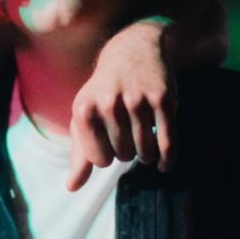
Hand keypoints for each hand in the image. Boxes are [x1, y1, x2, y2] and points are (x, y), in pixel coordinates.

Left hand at [67, 19, 175, 190]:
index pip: (98, 159)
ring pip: (145, 152)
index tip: (109, 142)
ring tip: (143, 141)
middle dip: (127, 152)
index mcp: (84, 108)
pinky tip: (164, 163)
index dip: (106, 155)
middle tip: (128, 135)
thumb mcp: (86, 114)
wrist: (134, 50)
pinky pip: (167, 143)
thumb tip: (72, 188)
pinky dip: (167, 159)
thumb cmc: (105, 90)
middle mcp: (109, 103)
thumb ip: (79, 153)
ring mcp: (137, 100)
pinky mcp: (163, 99)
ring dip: (147, 155)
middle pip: (123, 156)